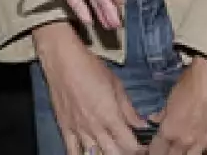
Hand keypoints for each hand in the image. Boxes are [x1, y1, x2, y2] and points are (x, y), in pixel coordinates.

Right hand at [34, 23, 148, 154]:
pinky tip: (90, 154)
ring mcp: (79, 130)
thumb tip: (142, 124)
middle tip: (129, 148)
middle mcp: (95, 127)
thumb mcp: (116, 85)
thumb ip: (128, 109)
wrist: (63, 61)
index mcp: (110, 116)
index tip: (143, 147)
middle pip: (114, 153)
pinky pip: (72, 151)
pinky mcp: (65, 128)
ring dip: (106, 154)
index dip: (139, 149)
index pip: (129, 144)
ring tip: (112, 149)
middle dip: (125, 153)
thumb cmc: (91, 68)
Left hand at [149, 57, 206, 154]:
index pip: (156, 150)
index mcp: (168, 130)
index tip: (157, 148)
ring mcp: (202, 144)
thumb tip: (154, 120)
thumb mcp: (171, 97)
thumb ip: (163, 114)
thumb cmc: (190, 82)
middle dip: (170, 154)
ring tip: (186, 151)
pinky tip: (204, 154)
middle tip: (172, 149)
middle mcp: (183, 141)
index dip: (155, 151)